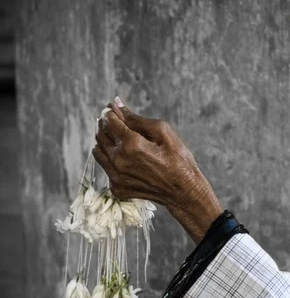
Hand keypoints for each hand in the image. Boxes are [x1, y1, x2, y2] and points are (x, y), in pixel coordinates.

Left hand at [93, 99, 222, 242]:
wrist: (184, 191)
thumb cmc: (178, 160)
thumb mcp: (163, 132)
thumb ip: (137, 118)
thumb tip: (117, 105)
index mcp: (131, 144)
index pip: (109, 121)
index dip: (110, 111)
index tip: (114, 107)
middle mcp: (119, 161)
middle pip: (101, 134)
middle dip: (106, 124)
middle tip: (116, 120)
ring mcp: (116, 176)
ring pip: (98, 151)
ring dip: (105, 140)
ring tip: (120, 137)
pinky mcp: (117, 187)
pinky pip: (105, 167)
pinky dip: (110, 158)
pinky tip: (125, 156)